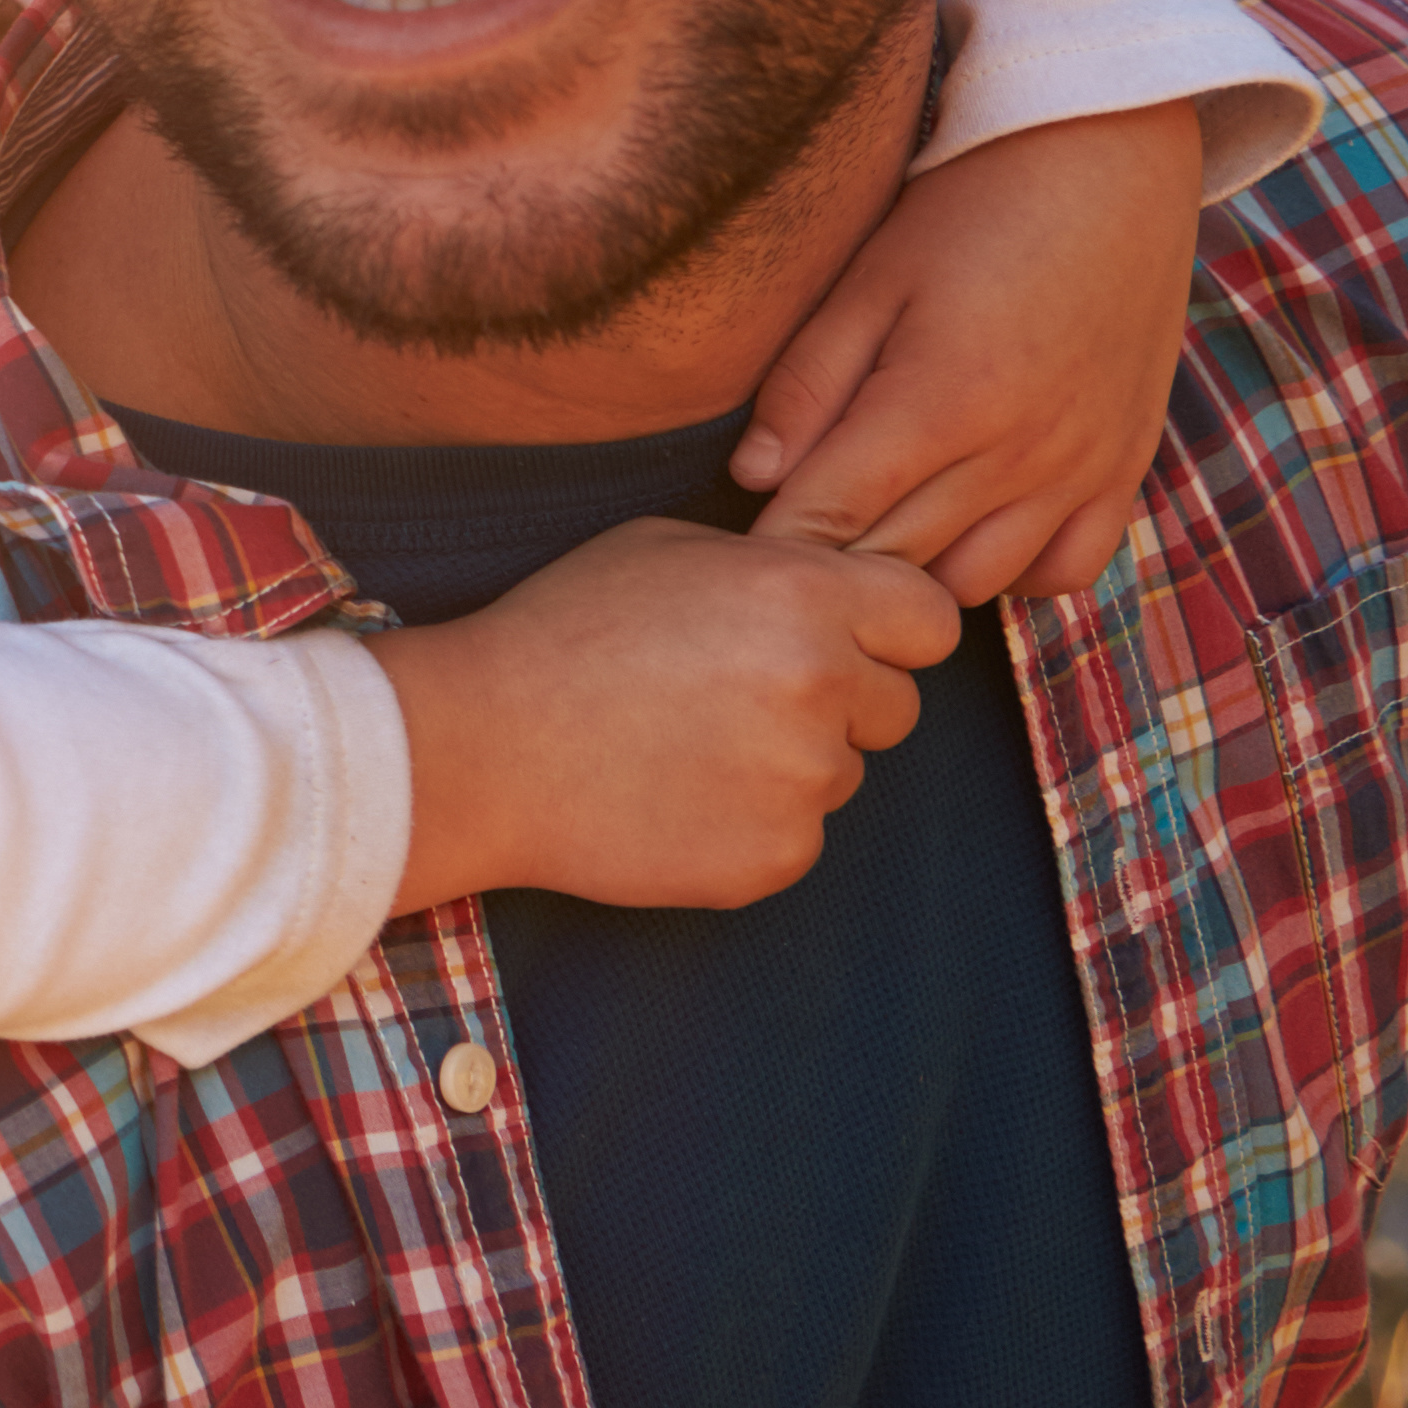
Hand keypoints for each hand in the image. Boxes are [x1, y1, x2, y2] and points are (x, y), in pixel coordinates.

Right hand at [378, 517, 959, 913]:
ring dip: (787, 765)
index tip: (843, 642)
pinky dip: (748, 823)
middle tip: (735, 700)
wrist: (477, 750)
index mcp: (802, 596)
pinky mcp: (775, 856)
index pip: (930, 620)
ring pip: (841, 774)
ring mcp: (803, 781)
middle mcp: (820, 686)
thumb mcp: (662, 550)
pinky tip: (671, 797)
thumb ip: (770, 568)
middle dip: (838, 703)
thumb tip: (833, 590)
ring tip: (683, 750)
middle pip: (895, 707)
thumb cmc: (557, 634)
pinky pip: (796, 836)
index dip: (889, 632)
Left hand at [735, 98, 1202, 602]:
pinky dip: (1012, 573)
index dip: (774, 542)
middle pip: (898, 560)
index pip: (833, 516)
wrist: (1108, 160)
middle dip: (830, 565)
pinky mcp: (1127, 464)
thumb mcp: (869, 278)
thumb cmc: (969, 208)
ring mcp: (1083, 466)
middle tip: (785, 552)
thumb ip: (808, 382)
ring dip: (915, 573)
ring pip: (978, 583)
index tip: (733, 553)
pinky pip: (1069, 571)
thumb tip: (753, 476)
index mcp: (943, 400)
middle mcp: (1022, 450)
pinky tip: (966, 533)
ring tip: (870, 537)